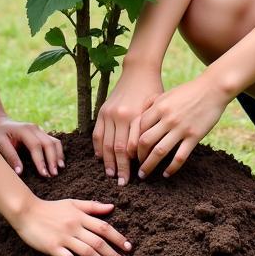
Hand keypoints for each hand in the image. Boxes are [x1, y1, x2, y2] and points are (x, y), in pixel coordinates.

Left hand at [0, 115, 64, 177]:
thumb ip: (10, 156)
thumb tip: (20, 173)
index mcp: (24, 130)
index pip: (36, 146)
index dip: (41, 160)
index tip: (44, 174)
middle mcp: (34, 128)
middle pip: (48, 143)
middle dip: (52, 159)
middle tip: (53, 175)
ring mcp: (39, 130)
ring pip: (54, 141)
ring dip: (58, 155)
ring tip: (59, 169)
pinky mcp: (41, 134)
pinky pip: (53, 141)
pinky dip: (57, 151)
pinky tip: (59, 162)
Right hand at [13, 196, 130, 255]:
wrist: (27, 212)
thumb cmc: (51, 208)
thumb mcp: (72, 202)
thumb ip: (92, 206)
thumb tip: (111, 207)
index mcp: (80, 215)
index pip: (103, 227)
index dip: (117, 237)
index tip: (128, 247)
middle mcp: (74, 226)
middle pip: (98, 241)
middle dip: (112, 253)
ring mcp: (64, 237)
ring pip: (87, 251)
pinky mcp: (53, 247)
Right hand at [92, 67, 162, 184]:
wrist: (139, 72)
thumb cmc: (153, 92)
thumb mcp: (156, 110)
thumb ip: (150, 130)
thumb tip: (148, 154)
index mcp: (136, 116)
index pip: (132, 148)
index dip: (133, 165)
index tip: (136, 177)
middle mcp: (121, 115)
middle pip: (118, 149)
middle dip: (120, 168)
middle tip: (122, 183)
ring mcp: (109, 113)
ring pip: (106, 143)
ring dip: (107, 162)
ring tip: (110, 174)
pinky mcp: (102, 110)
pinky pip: (98, 133)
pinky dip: (98, 147)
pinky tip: (100, 158)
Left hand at [135, 75, 228, 179]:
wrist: (213, 89)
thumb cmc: (188, 91)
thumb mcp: (167, 94)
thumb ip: (153, 104)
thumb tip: (139, 117)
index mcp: (159, 106)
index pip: (139, 127)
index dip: (133, 140)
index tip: (131, 149)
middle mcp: (167, 118)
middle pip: (145, 141)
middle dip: (138, 156)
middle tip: (136, 165)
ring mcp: (181, 128)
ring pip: (159, 151)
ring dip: (149, 165)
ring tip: (144, 175)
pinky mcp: (194, 136)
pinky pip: (180, 157)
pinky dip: (171, 168)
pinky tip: (166, 174)